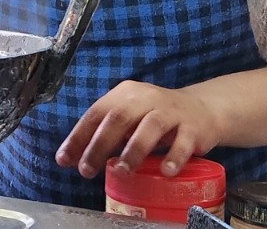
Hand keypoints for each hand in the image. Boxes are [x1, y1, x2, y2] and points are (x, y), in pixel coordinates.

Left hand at [55, 80, 222, 178]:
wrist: (201, 110)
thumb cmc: (155, 117)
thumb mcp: (130, 118)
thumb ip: (107, 133)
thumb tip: (74, 157)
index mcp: (125, 94)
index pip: (96, 112)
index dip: (78, 136)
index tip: (65, 160)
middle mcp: (146, 97)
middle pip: (119, 118)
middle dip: (100, 144)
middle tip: (87, 170)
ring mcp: (170, 111)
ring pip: (150, 126)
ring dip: (133, 150)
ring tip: (122, 170)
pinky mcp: (192, 126)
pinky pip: (183, 141)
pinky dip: (173, 156)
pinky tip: (164, 171)